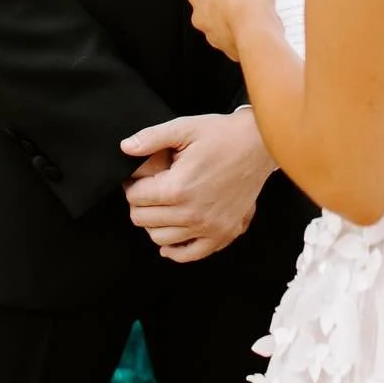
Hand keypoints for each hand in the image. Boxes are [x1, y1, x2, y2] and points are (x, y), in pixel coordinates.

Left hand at [119, 112, 275, 262]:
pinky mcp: (224, 232)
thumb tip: (125, 148)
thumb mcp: (184, 128)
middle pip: (144, 220)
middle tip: (147, 189)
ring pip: (161, 239)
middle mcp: (193, 212)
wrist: (258, 144)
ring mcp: (210, 226)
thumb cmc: (222, 135)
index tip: (136, 178)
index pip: (135, 198)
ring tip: (161, 206)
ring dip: (155, 224)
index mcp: (178, 187)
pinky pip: (192, 254)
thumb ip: (151, 138)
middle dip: (140, 204)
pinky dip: (177, 251)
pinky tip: (170, 241)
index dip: (131, 186)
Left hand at [186, 0, 280, 63]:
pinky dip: (249, 30)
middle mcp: (200, 13)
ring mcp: (212, 34)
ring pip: (228, 19)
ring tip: (261, 8)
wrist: (257, 35)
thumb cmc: (248, 5)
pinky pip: (239, 35)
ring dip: (242, 14)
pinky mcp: (227, 48)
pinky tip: (262, 23)